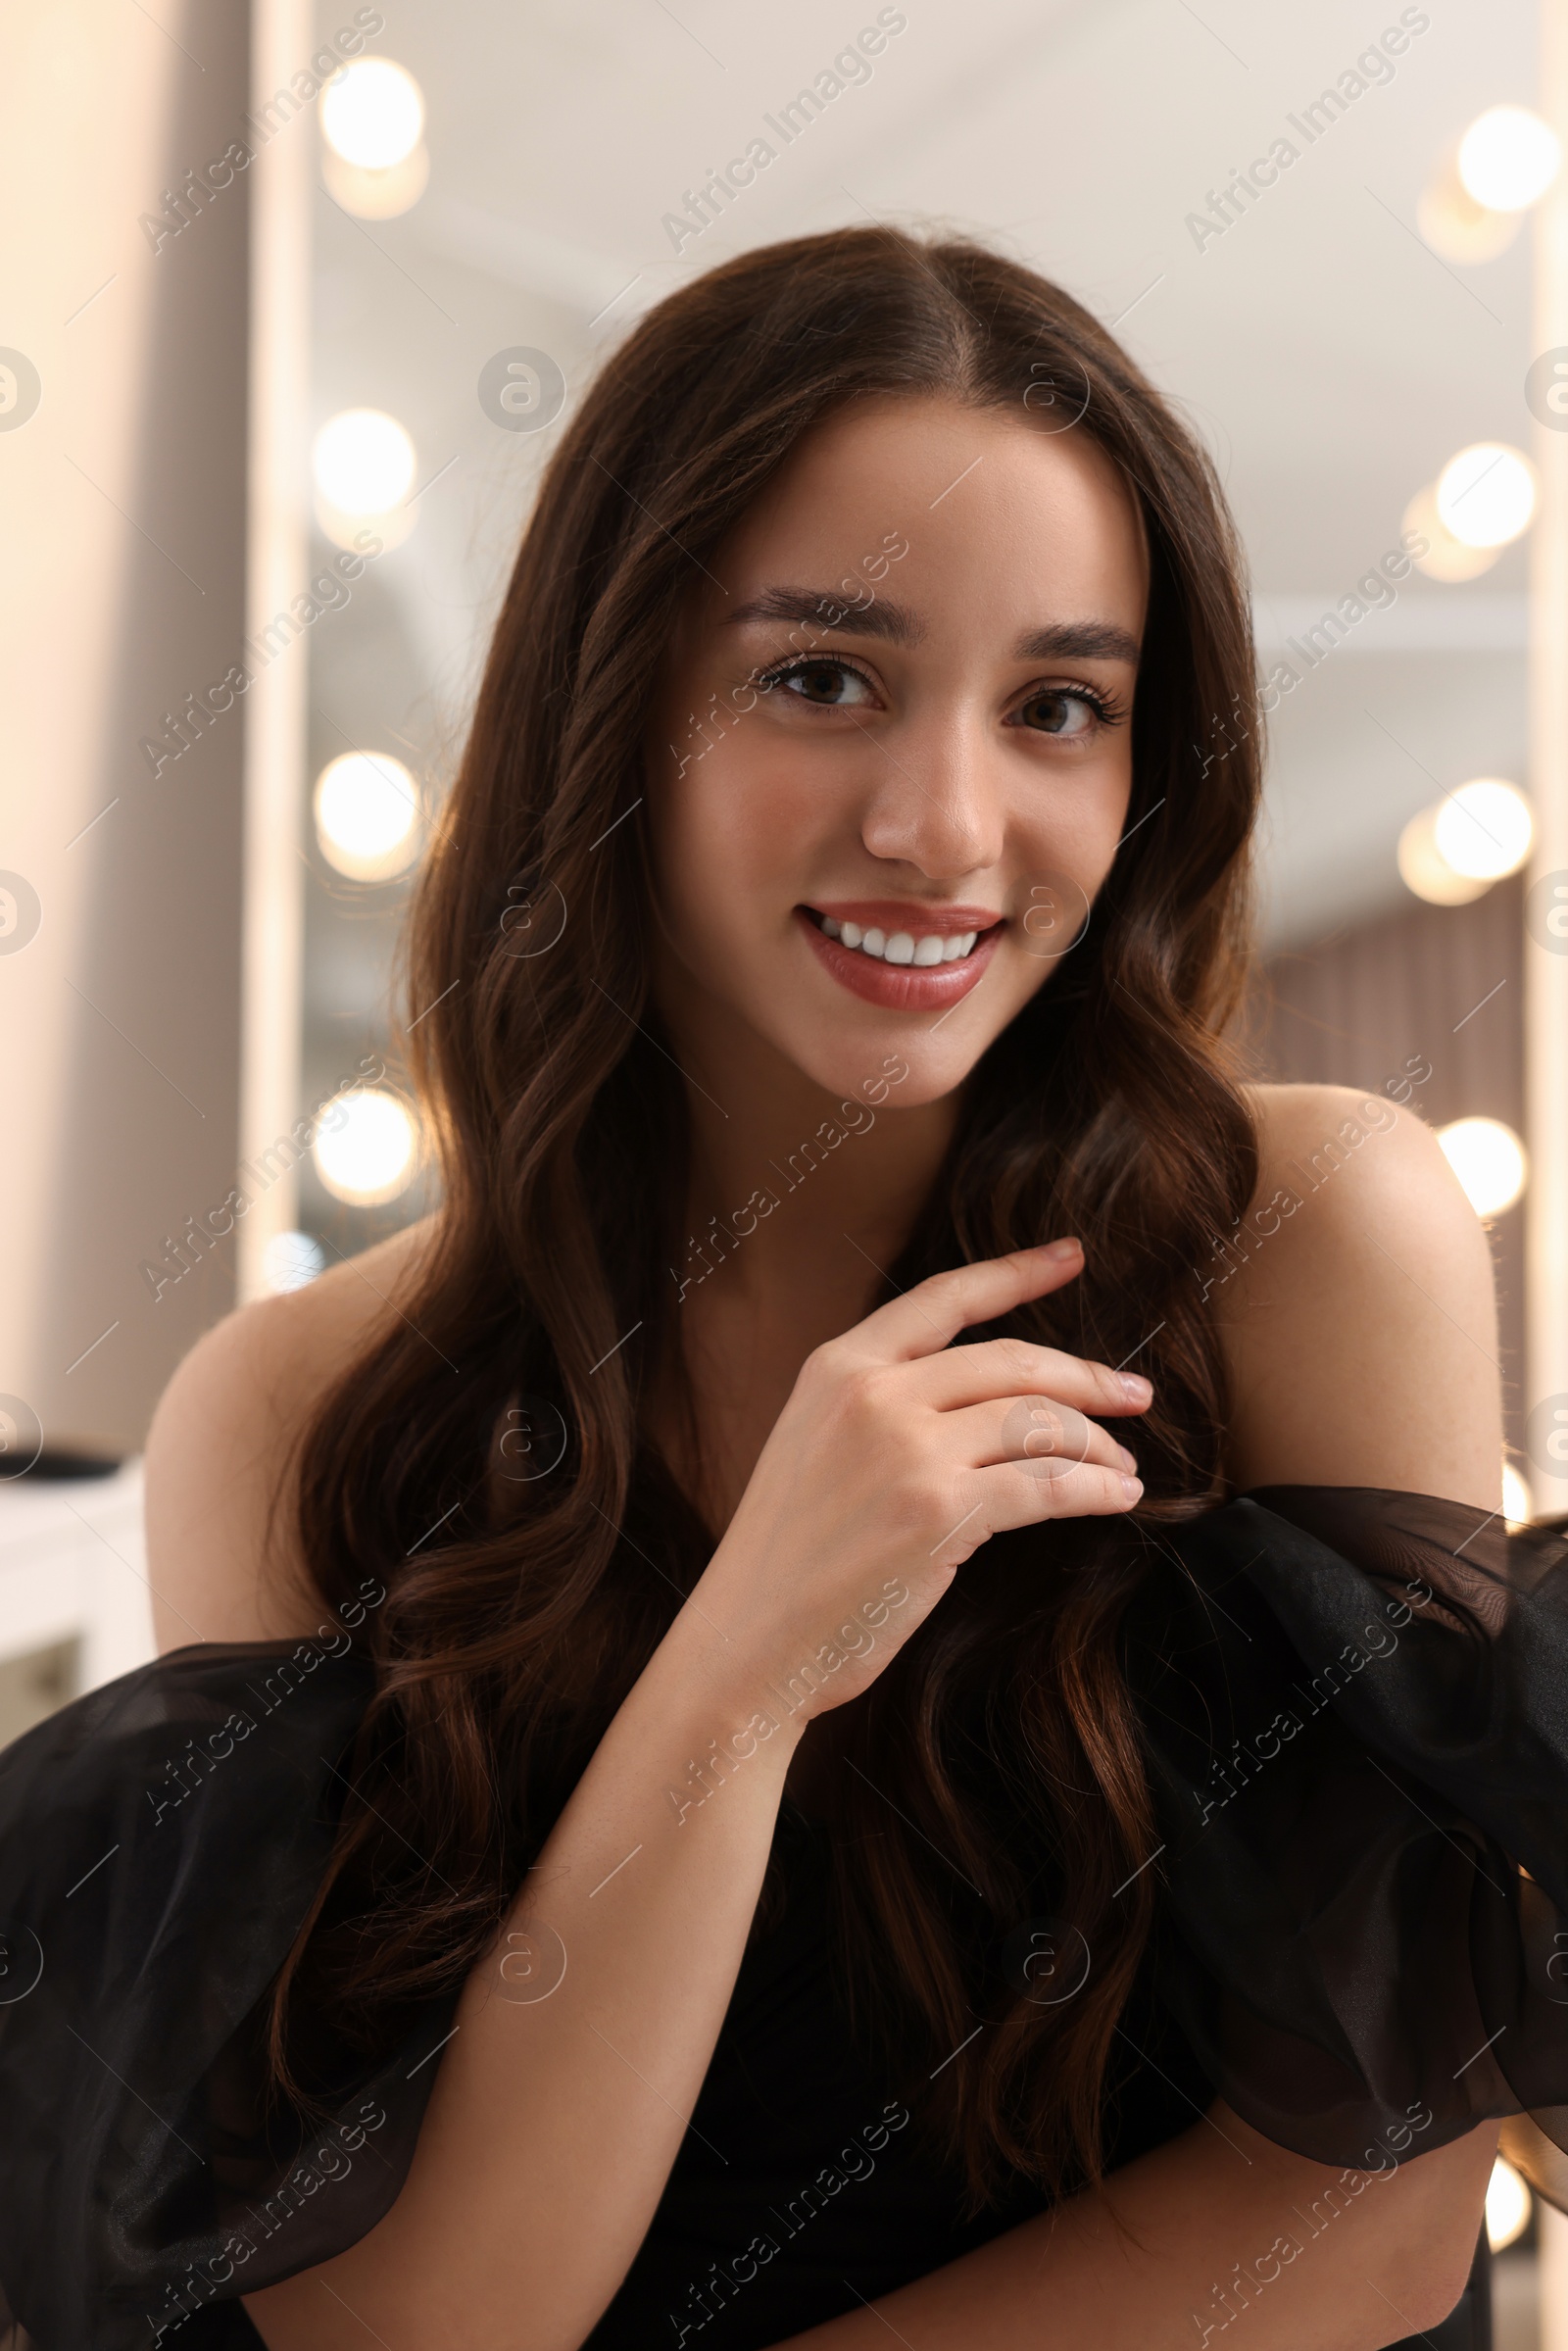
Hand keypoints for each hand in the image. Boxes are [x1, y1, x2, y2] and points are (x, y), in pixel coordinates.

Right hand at [691, 1240, 1150, 1718]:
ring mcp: (908, 1450)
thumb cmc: (785, 1560)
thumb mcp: (813, 1445)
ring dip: (1098, 1444)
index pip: (946, 1298)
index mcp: (838, 1366)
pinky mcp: (940, 1511)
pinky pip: (1048, 1484)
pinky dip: (1098, 1489)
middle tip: (1134, 1394)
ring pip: (1039, 1422)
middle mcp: (875, 1394)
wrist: (748, 1640)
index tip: (1070, 1255)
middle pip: (1014, 1361)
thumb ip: (880, 1405)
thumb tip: (979, 1399)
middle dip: (1088, 1378)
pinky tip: (1119, 1497)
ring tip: (1122, 1467)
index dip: (1017, 1272)